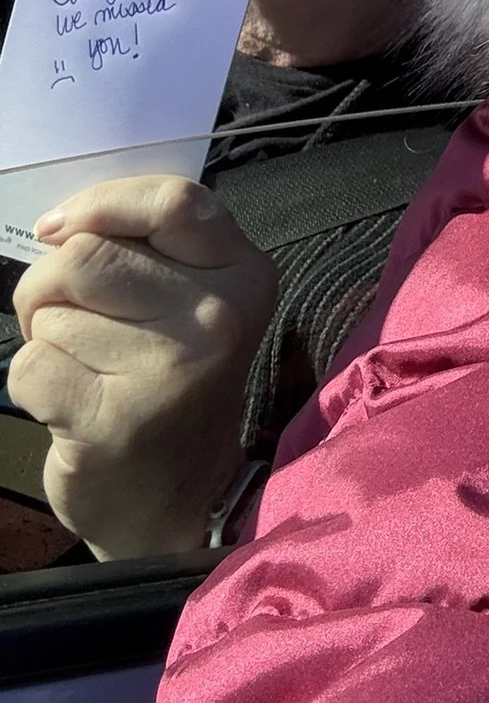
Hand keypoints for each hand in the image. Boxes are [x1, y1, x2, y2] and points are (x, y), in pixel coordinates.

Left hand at [7, 176, 277, 559]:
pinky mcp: (114, 421)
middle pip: (88, 254)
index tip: (60, 228)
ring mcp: (170, 371)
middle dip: (49, 282)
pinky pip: (31, 366)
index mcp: (244, 274)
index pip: (172, 200)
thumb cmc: (172, 382)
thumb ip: (151, 249)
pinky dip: (32, 382)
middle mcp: (218, 317)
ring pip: (53, 312)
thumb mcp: (193, 302)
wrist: (183, 502)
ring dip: (47, 337)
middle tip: (64, 317)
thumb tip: (60, 224)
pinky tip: (69, 406)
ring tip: (85, 368)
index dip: (102, 203)